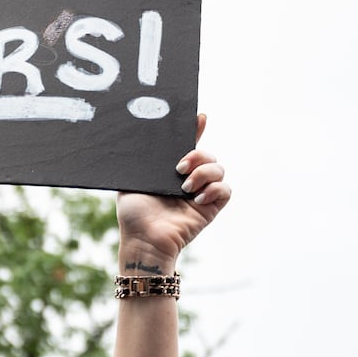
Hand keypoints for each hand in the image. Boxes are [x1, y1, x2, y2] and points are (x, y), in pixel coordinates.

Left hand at [116, 114, 229, 268]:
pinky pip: (225, 190)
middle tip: (179, 168)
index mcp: (171, 171)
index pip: (189, 146)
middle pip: (208, 154)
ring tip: (185, 188)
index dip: (197, 129)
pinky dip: (214, 190)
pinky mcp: (211, 208)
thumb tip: (142, 139)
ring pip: (219, 169)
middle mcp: (189, 179)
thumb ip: (141, 161)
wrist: (143, 238)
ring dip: (204, 173)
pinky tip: (197, 199)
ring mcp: (202, 193)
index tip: (200, 118)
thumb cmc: (134, 213)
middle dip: (198, 155)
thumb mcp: (132, 181)